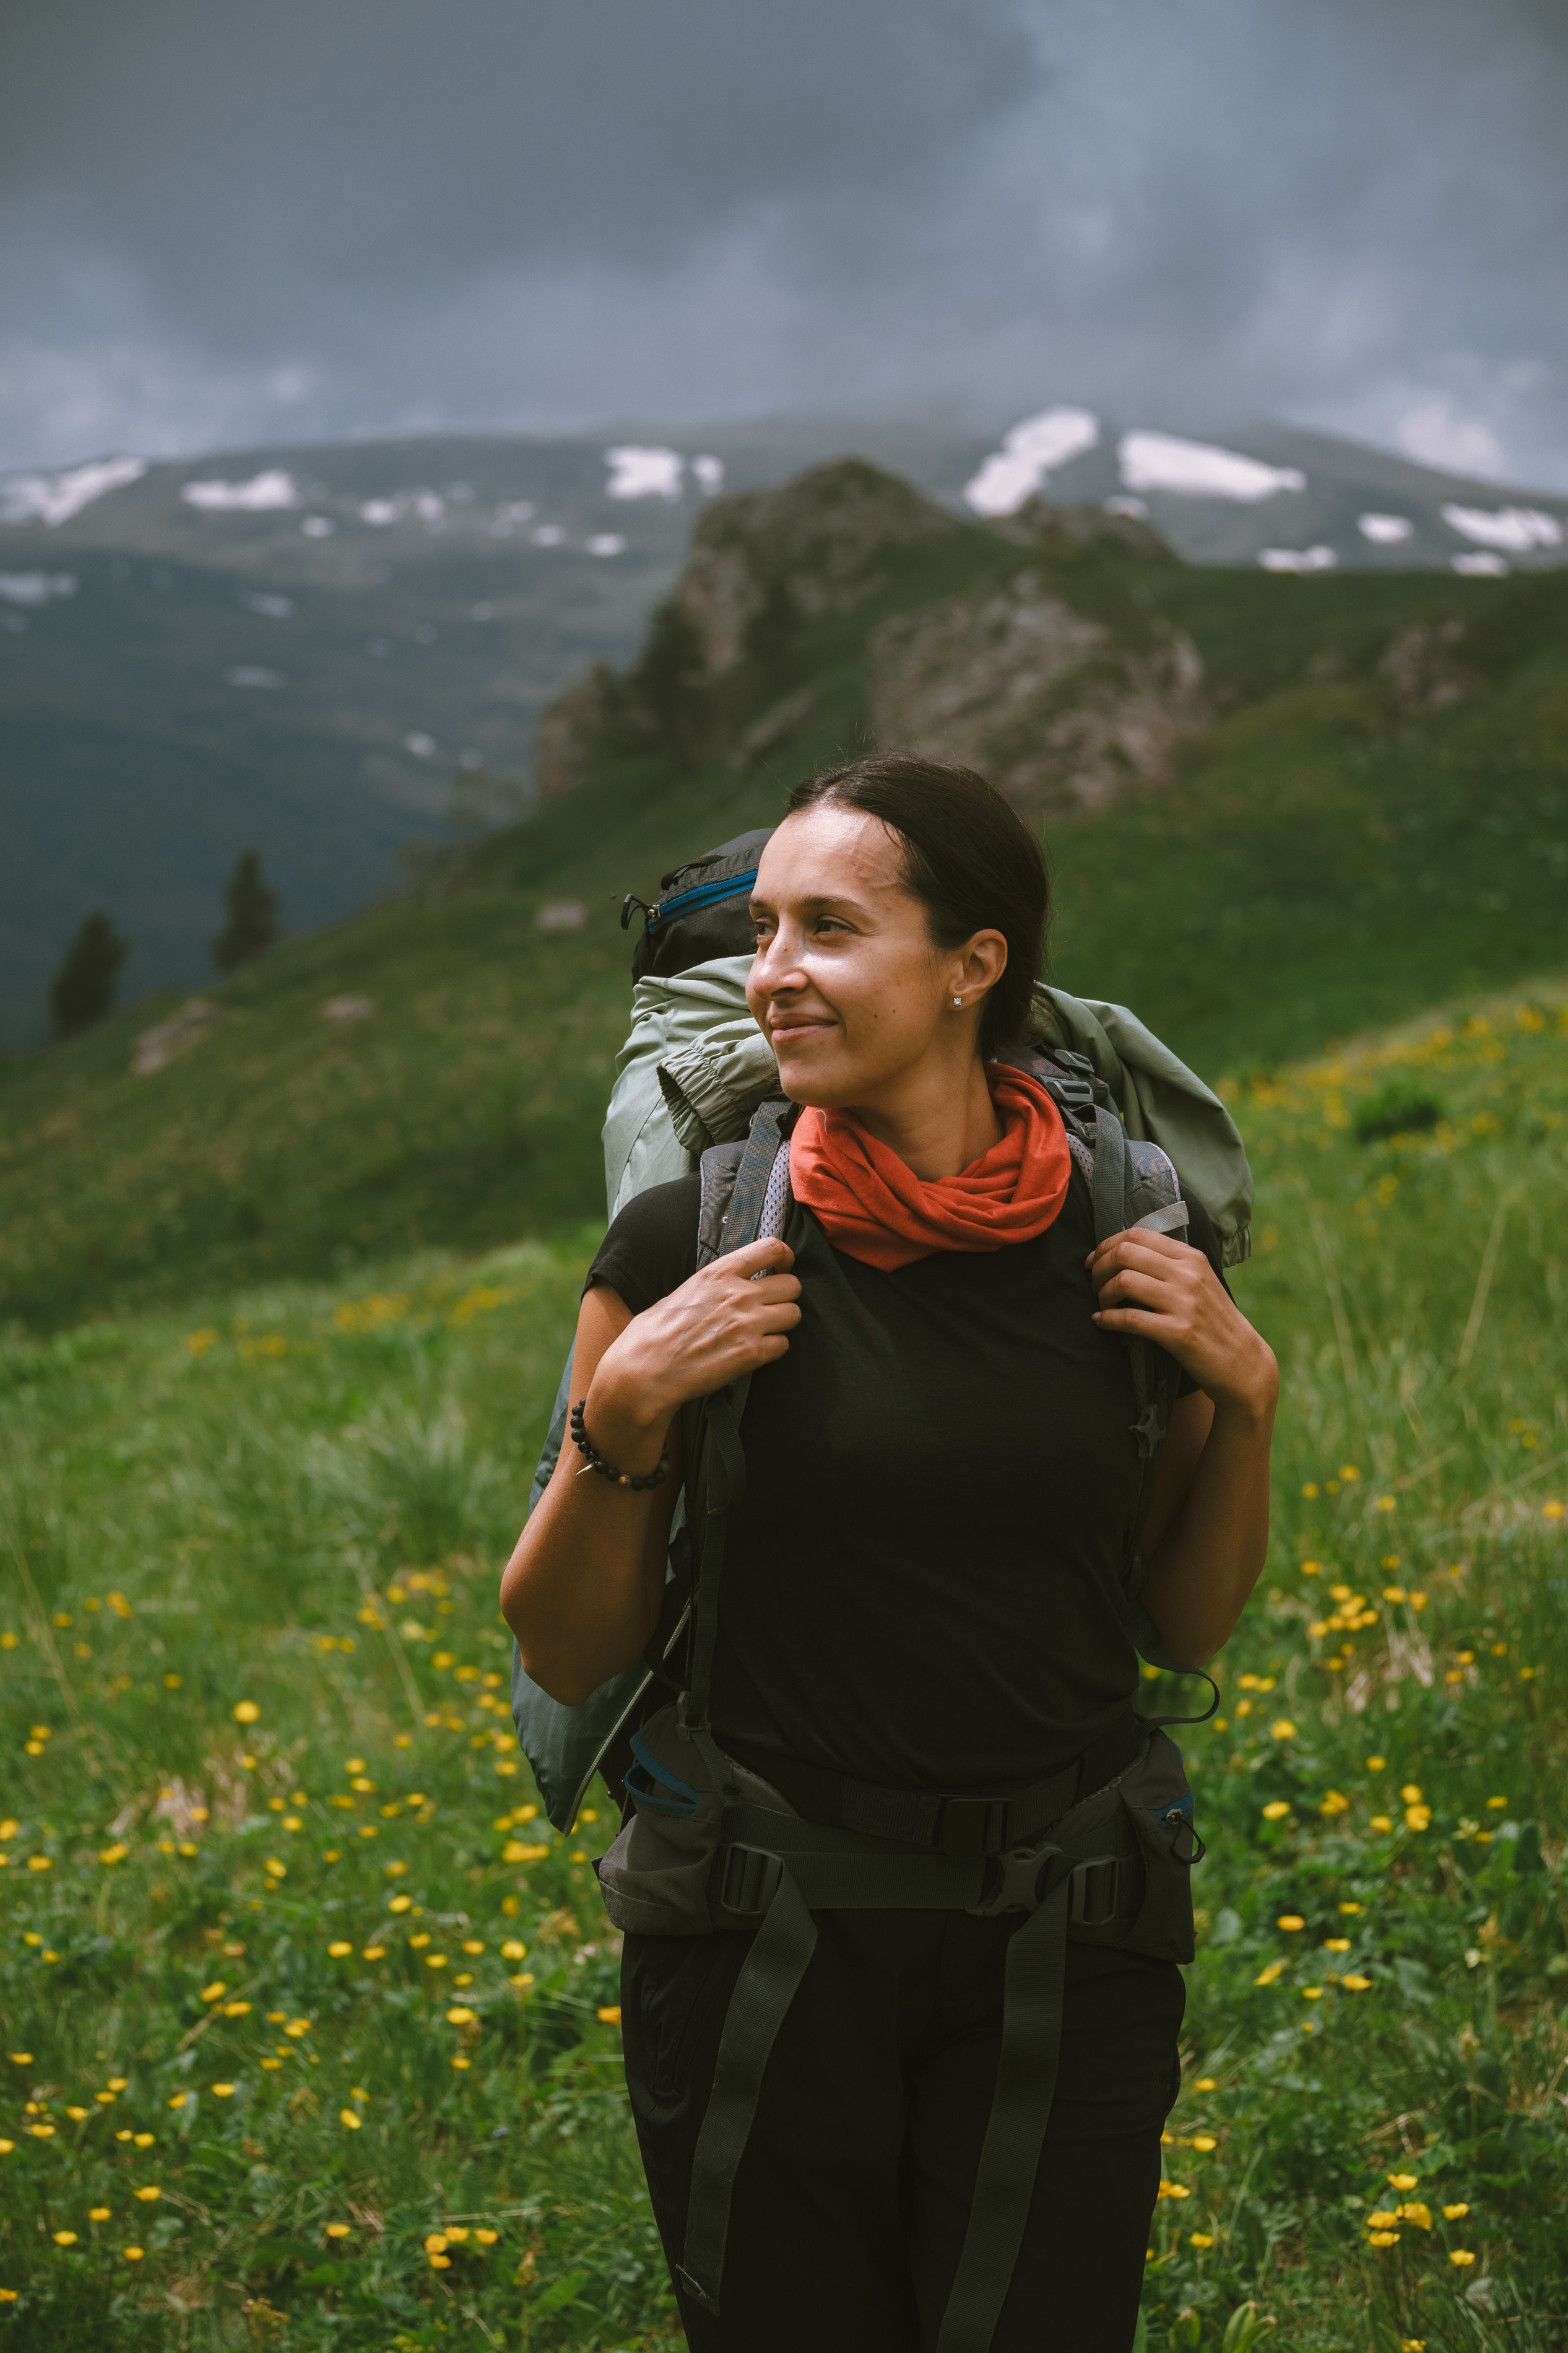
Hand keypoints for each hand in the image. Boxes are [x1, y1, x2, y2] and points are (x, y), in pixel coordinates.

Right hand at [586, 1238, 801, 1464]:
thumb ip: (714, 1285)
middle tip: (772, 1306)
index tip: (782, 1267)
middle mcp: (739, 1294)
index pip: (772, 1248)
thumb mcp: (683, 1292)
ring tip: (763, 1331)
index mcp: (719, 1273)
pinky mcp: (752, 1354)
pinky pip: (783, 1345)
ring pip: (793, 1314)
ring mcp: (748, 1324)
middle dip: (785, 1296)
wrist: (645, 1371)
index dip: (785, 1257)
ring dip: (782, 1323)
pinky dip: (773, 1349)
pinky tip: (754, 1352)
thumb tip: (730, 1285)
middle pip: (792, 1285)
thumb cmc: (653, 1334)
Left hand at [1087, 1228, 1276, 1418]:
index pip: (1137, 1234)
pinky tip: (1102, 1323)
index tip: (1093, 1260)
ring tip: (1101, 1305)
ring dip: (1101, 1293)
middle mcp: (1188, 1274)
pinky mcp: (1179, 1332)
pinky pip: (1130, 1318)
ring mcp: (1185, 1303)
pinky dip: (1108, 1320)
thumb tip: (1124, 1253)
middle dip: (1099, 1267)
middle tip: (1093, 1283)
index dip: (1106, 1244)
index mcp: (1191, 1257)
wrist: (1242, 1362)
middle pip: (1125, 1252)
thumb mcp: (1200, 1282)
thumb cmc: (1214, 1322)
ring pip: (1124, 1281)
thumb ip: (1170, 1265)